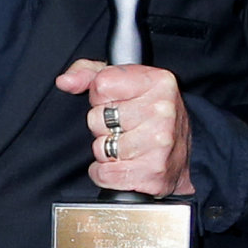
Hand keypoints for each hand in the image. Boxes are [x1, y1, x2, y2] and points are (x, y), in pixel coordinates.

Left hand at [54, 60, 194, 196]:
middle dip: (103, 126)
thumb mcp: (126, 85)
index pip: (101, 84)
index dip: (100, 97)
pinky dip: (107, 174)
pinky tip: (126, 165)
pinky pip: (104, 173)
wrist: (182, 160)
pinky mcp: (152, 172)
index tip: (117, 103)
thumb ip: (90, 74)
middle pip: (96, 117)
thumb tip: (65, 81)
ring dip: (106, 151)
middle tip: (125, 129)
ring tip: (128, 147)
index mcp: (159, 82)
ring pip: (99, 147)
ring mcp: (159, 142)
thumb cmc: (151, 119)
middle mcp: (162, 110)